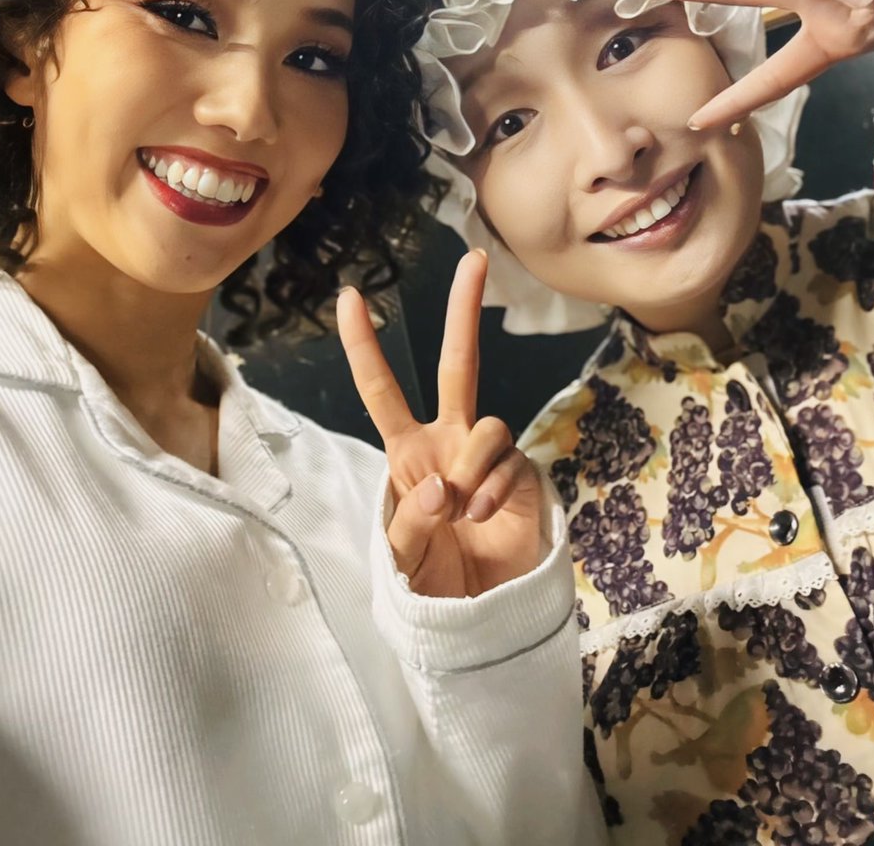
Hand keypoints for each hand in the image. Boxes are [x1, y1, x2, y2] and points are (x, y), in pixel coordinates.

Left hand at [337, 250, 541, 597]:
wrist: (484, 614)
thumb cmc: (434, 578)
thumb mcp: (401, 558)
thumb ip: (408, 522)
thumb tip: (439, 485)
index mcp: (408, 451)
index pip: (382, 391)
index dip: (364, 345)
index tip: (351, 296)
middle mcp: (449, 441)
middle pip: (459, 365)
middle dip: (465, 313)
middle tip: (475, 259)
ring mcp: (487, 457)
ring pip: (487, 424)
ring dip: (469, 466)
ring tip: (461, 511)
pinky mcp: (523, 475)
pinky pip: (508, 463)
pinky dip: (491, 491)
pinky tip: (480, 519)